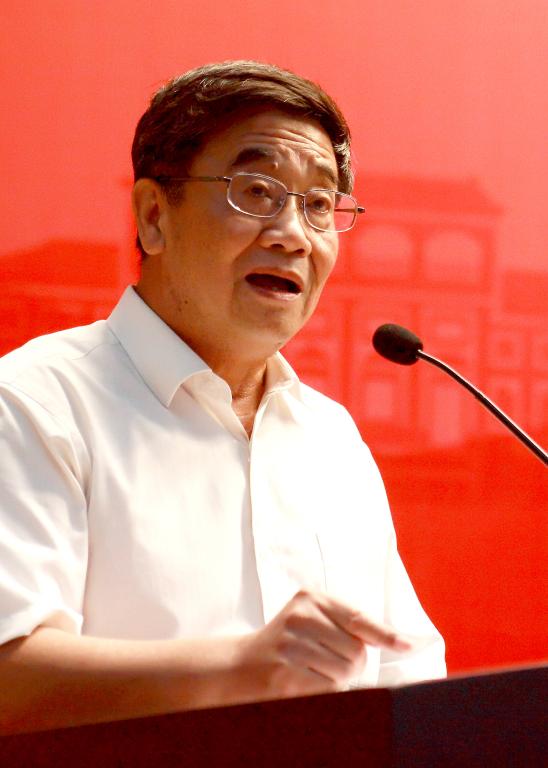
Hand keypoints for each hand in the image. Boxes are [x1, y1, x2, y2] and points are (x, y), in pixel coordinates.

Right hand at [234, 590, 410, 699]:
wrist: (239, 664)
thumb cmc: (287, 642)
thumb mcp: (312, 618)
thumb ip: (347, 624)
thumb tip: (396, 639)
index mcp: (311, 597)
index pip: (358, 618)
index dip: (386, 634)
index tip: (409, 644)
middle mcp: (300, 616)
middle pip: (357, 651)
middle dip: (353, 664)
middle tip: (328, 660)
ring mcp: (290, 645)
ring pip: (345, 672)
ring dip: (339, 679)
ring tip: (314, 670)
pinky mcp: (285, 675)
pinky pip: (328, 688)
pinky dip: (325, 689)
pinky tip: (305, 680)